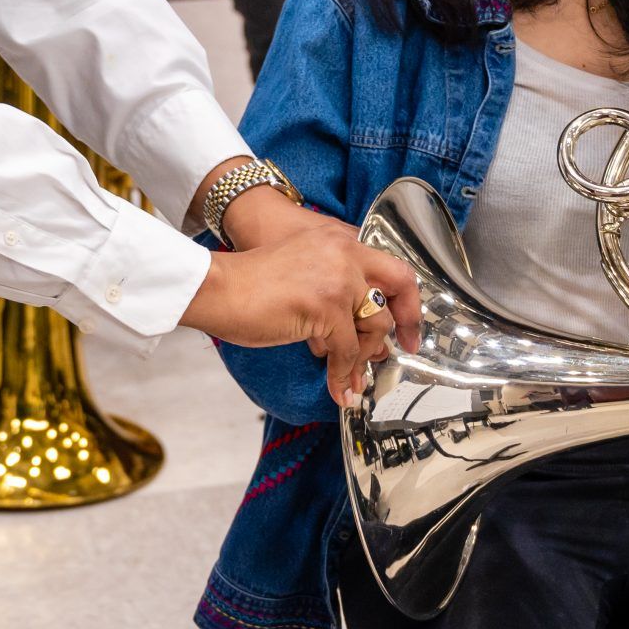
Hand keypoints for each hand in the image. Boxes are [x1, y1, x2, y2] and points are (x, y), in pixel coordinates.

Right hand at [181, 209, 421, 406]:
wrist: (221, 288)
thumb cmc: (252, 285)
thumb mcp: (304, 273)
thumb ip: (335, 292)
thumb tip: (361, 334)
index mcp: (340, 240)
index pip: (391, 266)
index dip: (405, 299)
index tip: (407, 326)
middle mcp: (345, 252)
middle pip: (399, 285)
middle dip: (407, 322)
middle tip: (401, 351)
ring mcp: (338, 278)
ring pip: (374, 325)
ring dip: (364, 357)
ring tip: (353, 378)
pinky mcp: (326, 306)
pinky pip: (348, 349)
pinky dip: (343, 374)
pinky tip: (338, 388)